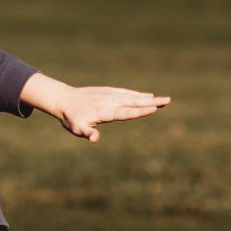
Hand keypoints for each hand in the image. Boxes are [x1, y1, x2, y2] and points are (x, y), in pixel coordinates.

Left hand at [32, 82, 168, 142]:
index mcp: (104, 112)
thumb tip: (95, 139)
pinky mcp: (108, 91)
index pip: (125, 112)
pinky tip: (146, 95)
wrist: (63, 99)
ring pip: (131, 96)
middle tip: (167, 101)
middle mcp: (109, 101)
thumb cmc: (70, 117)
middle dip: (151, 102)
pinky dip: (136, 94)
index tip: (153, 108)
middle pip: (133, 102)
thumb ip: (87, 133)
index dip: (140, 110)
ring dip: (147, 98)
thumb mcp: (76, 128)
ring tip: (162, 99)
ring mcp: (109, 95)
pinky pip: (125, 92)